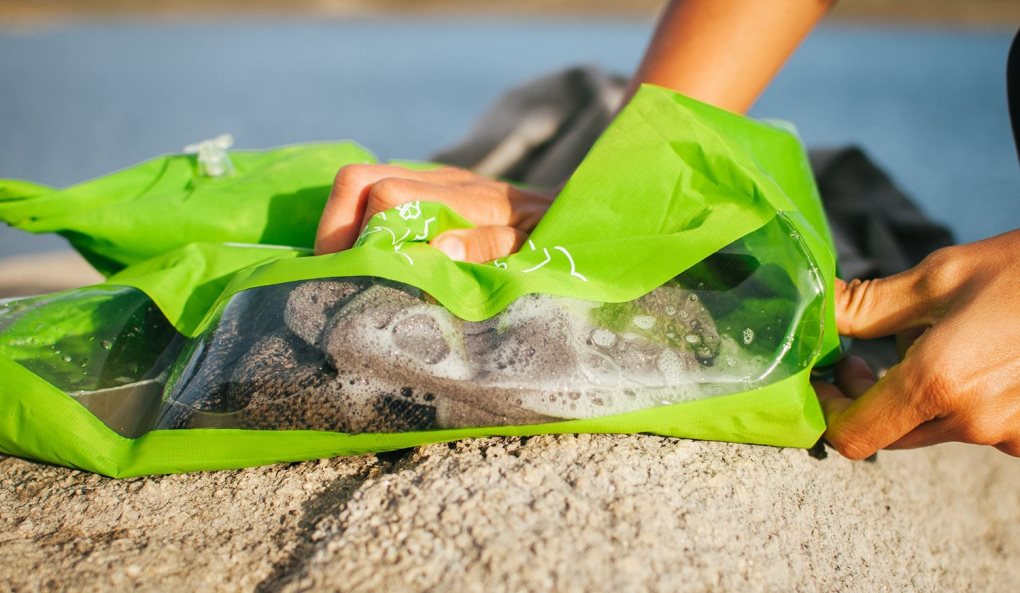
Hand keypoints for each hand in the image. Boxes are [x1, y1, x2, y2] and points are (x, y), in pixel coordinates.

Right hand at [314, 164, 553, 262]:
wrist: (575, 208)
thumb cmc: (553, 236)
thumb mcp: (531, 247)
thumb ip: (488, 246)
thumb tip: (440, 247)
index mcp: (461, 197)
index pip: (387, 196)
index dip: (359, 234)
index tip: (354, 276)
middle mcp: (437, 181)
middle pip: (355, 180)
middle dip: (333, 226)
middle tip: (335, 272)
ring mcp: (430, 181)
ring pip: (359, 183)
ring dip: (341, 225)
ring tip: (345, 268)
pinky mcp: (430, 189)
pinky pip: (376, 194)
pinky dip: (358, 223)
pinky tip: (366, 257)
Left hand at [813, 230, 1019, 458]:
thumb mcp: (936, 278)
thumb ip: (865, 307)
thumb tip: (813, 311)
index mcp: (936, 384)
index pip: (852, 436)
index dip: (829, 410)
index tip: (831, 378)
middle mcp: (973, 423)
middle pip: (890, 433)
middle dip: (871, 398)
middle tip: (870, 356)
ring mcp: (1011, 436)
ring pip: (934, 428)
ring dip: (921, 396)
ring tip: (942, 343)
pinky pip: (978, 425)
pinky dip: (964, 399)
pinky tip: (982, 358)